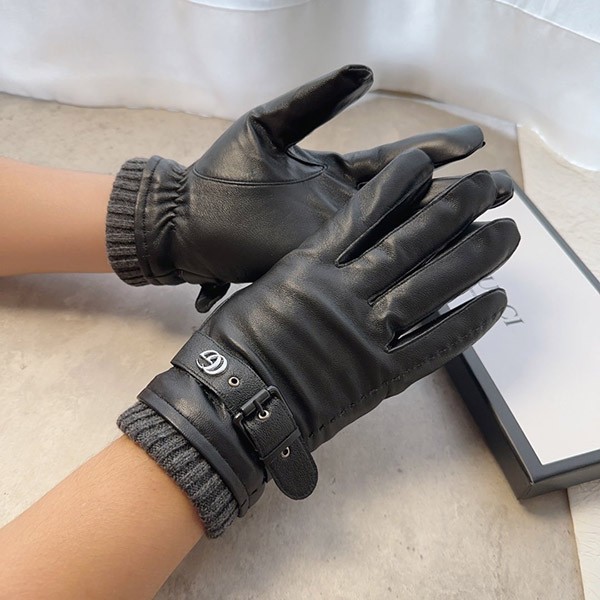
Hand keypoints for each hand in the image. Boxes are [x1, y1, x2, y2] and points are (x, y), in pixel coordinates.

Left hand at [106, 65, 489, 310]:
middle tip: (503, 186)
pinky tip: (444, 255)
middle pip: (413, 200)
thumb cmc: (221, 174)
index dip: (437, 150)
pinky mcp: (326, 265)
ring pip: (401, 233)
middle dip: (458, 192)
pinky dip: (409, 259)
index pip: (398, 161)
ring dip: (446, 227)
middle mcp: (346, 209)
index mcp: (336, 175)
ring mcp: (338, 241)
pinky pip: (373, 261)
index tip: (475, 139)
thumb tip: (366, 72)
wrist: (188, 223)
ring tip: (490, 218)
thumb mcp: (270, 126)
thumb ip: (316, 100)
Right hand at [126, 148, 518, 522]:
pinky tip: (495, 300)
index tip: (426, 162)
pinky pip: (433, 345)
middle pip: (410, 242)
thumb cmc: (231, 349)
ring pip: (431, 285)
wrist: (229, 407)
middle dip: (454, 209)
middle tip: (490, 184)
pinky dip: (468, 323)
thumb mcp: (260, 293)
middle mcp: (343, 292)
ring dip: (474, 257)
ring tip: (507, 231)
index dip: (399, 186)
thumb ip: (300, 274)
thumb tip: (330, 259)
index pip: (363, 215)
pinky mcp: (379, 375)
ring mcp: (366, 333)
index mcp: (307, 267)